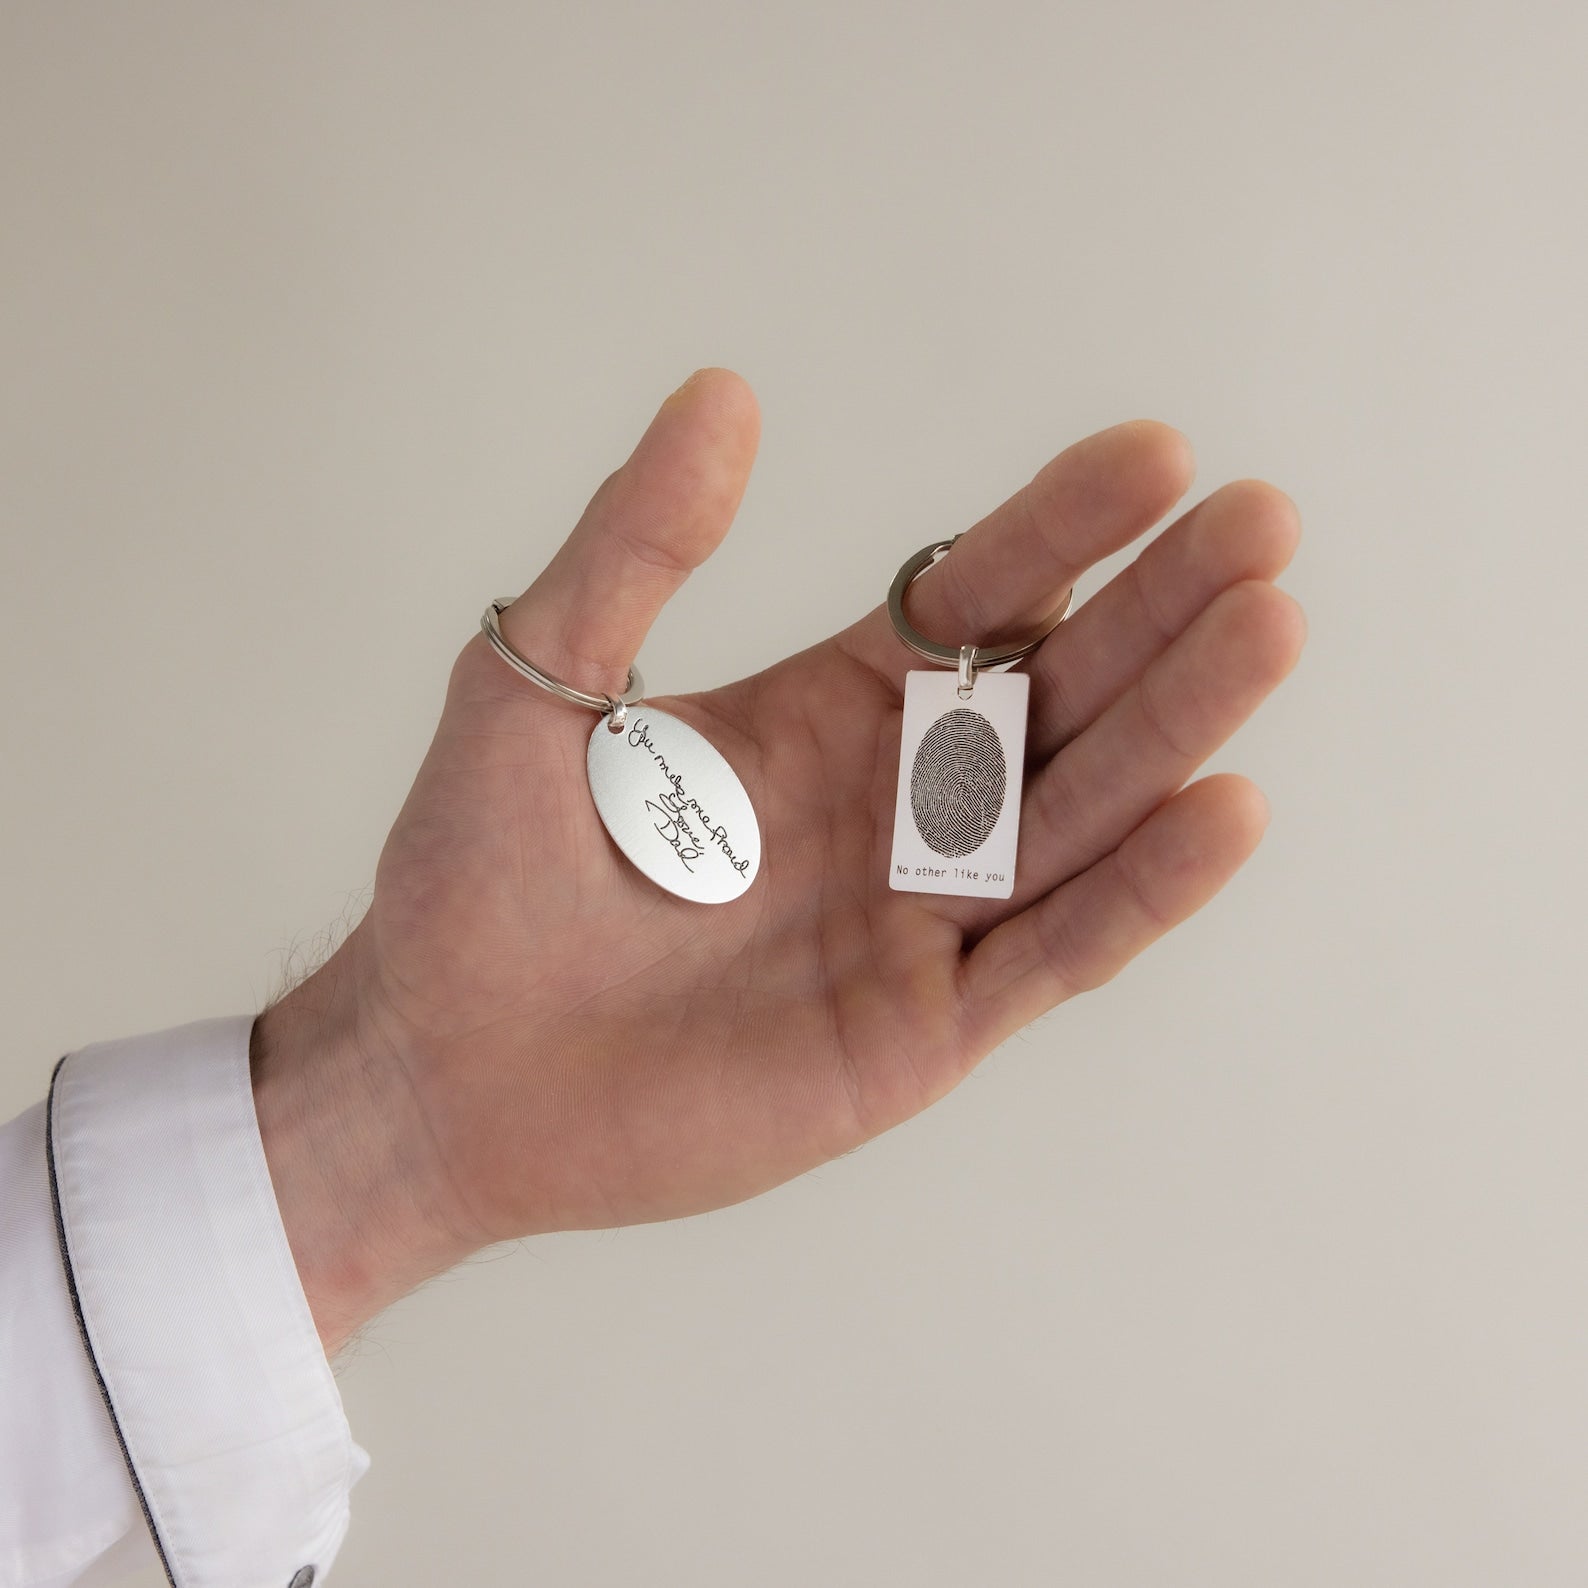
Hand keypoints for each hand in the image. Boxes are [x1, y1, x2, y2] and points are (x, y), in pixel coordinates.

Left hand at [251, 369, 1304, 1351]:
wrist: (449, 1071)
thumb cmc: (478, 875)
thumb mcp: (538, 681)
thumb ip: (635, 546)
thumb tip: (723, 393)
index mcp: (829, 712)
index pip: (974, 600)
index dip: (1062, 528)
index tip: (1154, 455)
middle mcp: (899, 806)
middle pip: (1060, 695)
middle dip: (1162, 611)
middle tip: (1262, 526)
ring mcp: (924, 918)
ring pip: (1082, 813)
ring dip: (1179, 727)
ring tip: (1271, 630)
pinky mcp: (929, 1029)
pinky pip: (1055, 952)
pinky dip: (1141, 892)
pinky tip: (1221, 810)